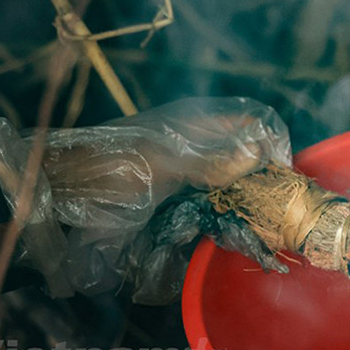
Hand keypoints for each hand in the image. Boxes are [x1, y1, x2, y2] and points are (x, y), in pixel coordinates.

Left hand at [42, 97, 291, 233]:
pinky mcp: (178, 197)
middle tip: (277, 202)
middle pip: (246, 153)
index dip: (272, 139)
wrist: (67, 189)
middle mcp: (199, 145)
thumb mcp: (164, 160)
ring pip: (232, 181)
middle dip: (264, 174)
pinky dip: (225, 214)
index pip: (251, 120)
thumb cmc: (113, 165)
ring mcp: (189, 172)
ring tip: (261, 220)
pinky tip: (233, 229)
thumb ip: (210, 159)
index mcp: (198, 123)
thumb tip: (258, 155)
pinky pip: (212, 203)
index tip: (282, 171)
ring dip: (246, 198)